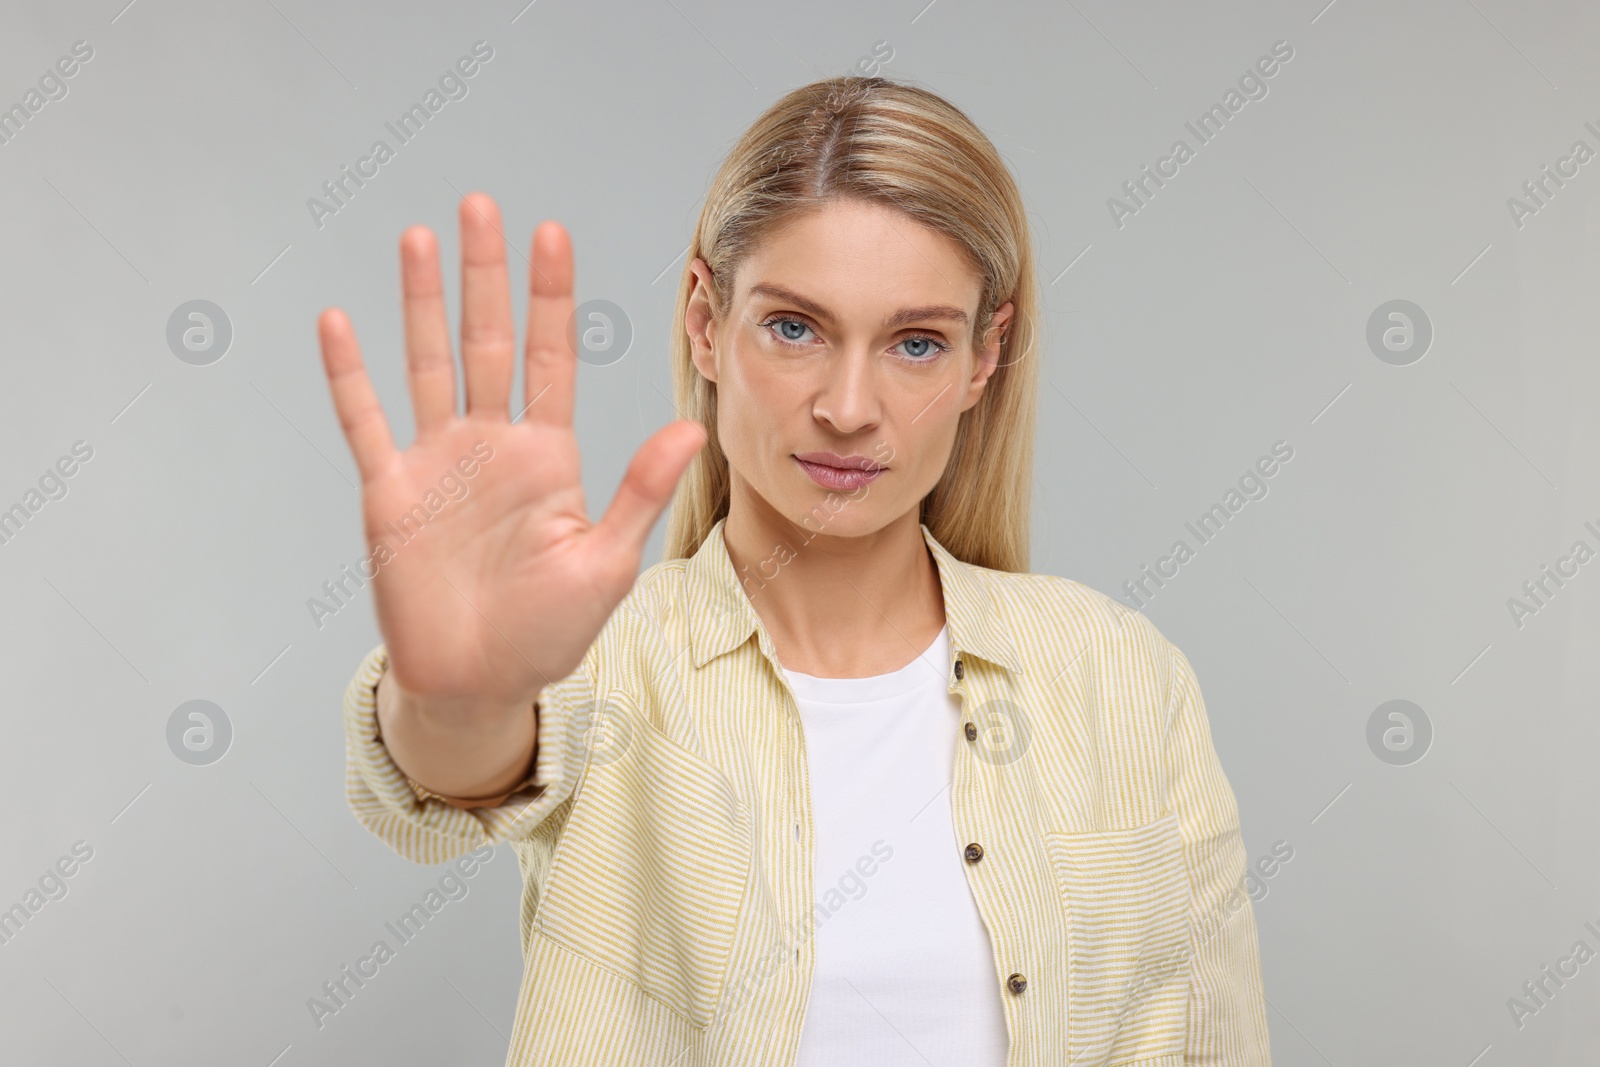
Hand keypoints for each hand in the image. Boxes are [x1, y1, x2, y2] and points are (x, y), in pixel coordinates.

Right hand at [317, 193, 705, 712]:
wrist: (478, 684)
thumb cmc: (549, 632)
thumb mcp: (605, 562)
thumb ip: (638, 491)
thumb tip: (688, 428)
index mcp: (548, 457)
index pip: (550, 359)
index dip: (550, 298)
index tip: (552, 233)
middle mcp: (492, 446)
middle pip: (488, 341)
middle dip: (487, 275)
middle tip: (481, 206)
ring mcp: (439, 464)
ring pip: (429, 363)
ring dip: (421, 302)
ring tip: (418, 238)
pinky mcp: (391, 493)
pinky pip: (366, 423)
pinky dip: (350, 376)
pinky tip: (339, 322)